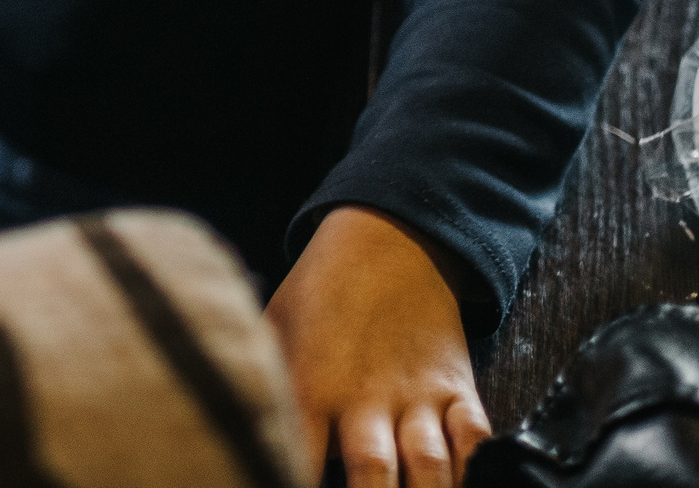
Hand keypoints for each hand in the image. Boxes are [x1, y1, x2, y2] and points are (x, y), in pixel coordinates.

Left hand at [264, 206, 489, 487]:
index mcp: (312, 384)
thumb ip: (259, 375)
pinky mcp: (455, 384)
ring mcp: (415, 393)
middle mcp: (366, 395)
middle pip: (371, 471)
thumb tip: (223, 407)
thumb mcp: (273, 324)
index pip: (297, 456)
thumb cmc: (320, 287)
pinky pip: (474, 432)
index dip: (290, 478)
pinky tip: (463, 473)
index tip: (275, 480)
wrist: (386, 236)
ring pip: (430, 464)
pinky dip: (473, 460)